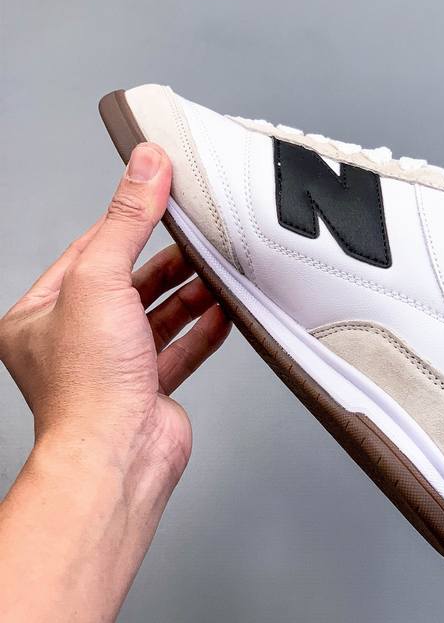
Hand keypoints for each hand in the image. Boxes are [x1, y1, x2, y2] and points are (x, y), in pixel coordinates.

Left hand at [0, 142, 229, 501]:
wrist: (117, 456)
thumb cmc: (87, 385)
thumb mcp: (101, 279)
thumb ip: (127, 220)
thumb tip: (145, 165)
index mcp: (39, 315)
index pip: (88, 251)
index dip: (126, 220)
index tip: (159, 192)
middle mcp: (72, 341)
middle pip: (126, 284)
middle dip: (166, 260)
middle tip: (198, 234)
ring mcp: (111, 367)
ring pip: (155, 317)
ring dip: (190, 294)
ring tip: (219, 271)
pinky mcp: (147, 390)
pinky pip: (179, 350)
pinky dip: (203, 330)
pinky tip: (225, 312)